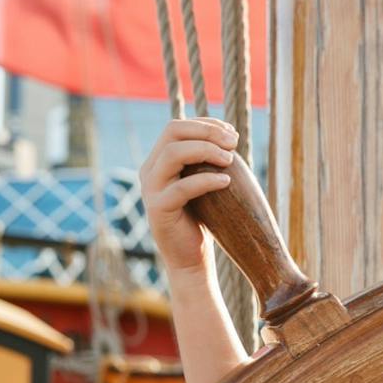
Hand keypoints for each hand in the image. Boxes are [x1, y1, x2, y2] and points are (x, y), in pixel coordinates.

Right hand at [138, 118, 237, 274]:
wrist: (191, 259)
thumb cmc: (203, 219)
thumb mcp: (204, 182)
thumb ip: (207, 159)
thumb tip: (230, 135)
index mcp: (158, 161)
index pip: (176, 126)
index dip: (205, 124)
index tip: (231, 133)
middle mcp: (149, 170)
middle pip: (172, 132)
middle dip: (206, 132)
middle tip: (233, 143)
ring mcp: (151, 189)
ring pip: (173, 153)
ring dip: (206, 150)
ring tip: (230, 160)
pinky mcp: (159, 209)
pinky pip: (182, 187)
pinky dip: (206, 180)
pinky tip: (226, 181)